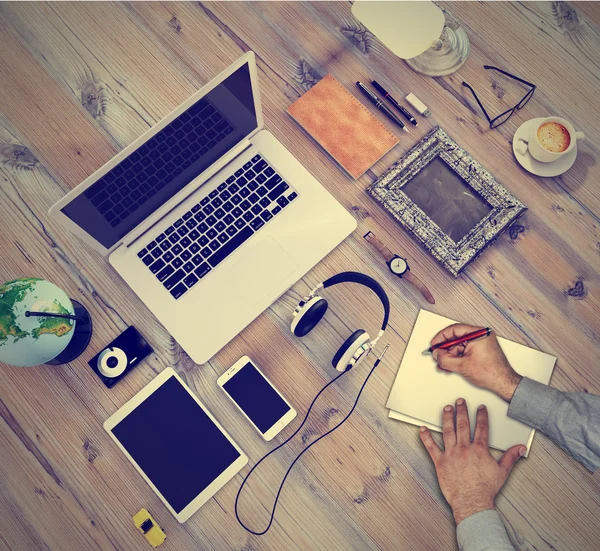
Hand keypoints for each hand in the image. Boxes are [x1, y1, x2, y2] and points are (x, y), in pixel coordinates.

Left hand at [420, 399, 525, 524]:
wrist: (472, 502)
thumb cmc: (485, 489)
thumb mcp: (502, 471)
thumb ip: (511, 457)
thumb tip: (520, 448)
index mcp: (479, 450)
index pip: (481, 427)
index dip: (481, 415)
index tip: (480, 408)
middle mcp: (464, 449)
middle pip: (463, 425)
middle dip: (462, 411)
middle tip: (459, 401)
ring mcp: (451, 454)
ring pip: (448, 431)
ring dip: (447, 418)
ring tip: (446, 408)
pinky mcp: (440, 462)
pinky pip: (431, 447)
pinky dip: (426, 437)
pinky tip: (422, 429)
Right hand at [431, 324, 522, 401]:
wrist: (504, 383)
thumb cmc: (492, 373)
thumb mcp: (462, 366)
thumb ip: (445, 359)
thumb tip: (437, 354)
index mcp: (479, 334)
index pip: (454, 330)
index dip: (441, 337)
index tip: (435, 344)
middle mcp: (481, 336)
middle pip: (456, 338)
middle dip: (445, 349)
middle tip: (438, 356)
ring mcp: (482, 343)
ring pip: (459, 346)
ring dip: (450, 356)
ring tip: (444, 365)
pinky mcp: (481, 350)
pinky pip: (465, 351)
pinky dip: (457, 358)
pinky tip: (451, 365)